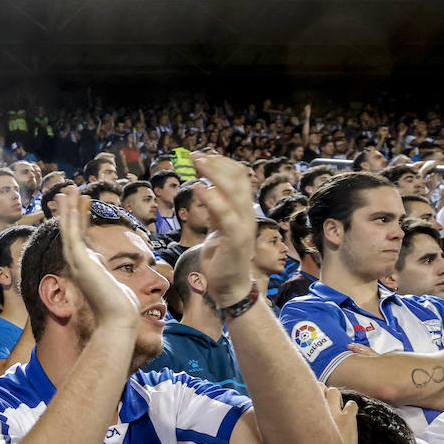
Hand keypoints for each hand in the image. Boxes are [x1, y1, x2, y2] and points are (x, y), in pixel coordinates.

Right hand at [55, 189, 140, 326]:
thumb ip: (114, 278)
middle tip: (68, 191)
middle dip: (70, 210)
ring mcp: (78, 263)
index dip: (83, 218)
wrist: (118, 320)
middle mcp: (80, 264)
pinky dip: (72, 219)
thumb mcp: (118, 285)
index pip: (82, 237)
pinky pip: (73, 237)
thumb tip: (120, 280)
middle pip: (71, 231)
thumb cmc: (121, 307)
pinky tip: (73, 204)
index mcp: (88, 267)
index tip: (85, 202)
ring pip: (69, 230)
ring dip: (68, 209)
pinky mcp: (81, 263)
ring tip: (68, 190)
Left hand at [191, 154, 256, 305]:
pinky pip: (225, 214)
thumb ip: (216, 210)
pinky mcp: (235, 239)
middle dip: (217, 164)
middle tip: (195, 155)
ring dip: (214, 174)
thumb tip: (209, 189)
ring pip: (234, 192)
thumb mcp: (217, 228)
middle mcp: (247, 215)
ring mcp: (244, 226)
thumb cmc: (222, 258)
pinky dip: (211, 198)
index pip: (240, 178)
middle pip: (239, 179)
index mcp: (243, 211)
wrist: (228, 287)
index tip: (204, 156)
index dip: (223, 164)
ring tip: (196, 163)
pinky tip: (198, 188)